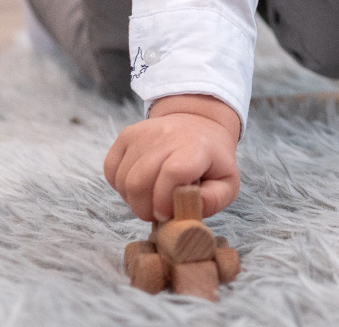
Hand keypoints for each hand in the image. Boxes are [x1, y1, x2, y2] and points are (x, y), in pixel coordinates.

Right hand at [104, 94, 240, 221]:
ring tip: (151, 197)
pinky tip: (140, 184)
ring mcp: (143, 133)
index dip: (164, 200)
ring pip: (123, 180)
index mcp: (195, 147)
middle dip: (145, 208)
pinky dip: (120, 186)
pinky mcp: (126, 135)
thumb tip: (188, 210)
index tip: (167, 214)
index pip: (172, 173)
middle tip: (157, 213)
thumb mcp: (226, 183)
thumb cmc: (211, 161)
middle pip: (139, 181)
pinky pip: (111, 170)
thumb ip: (213, 200)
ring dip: (133, 199)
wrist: (198, 125)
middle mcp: (167, 135)